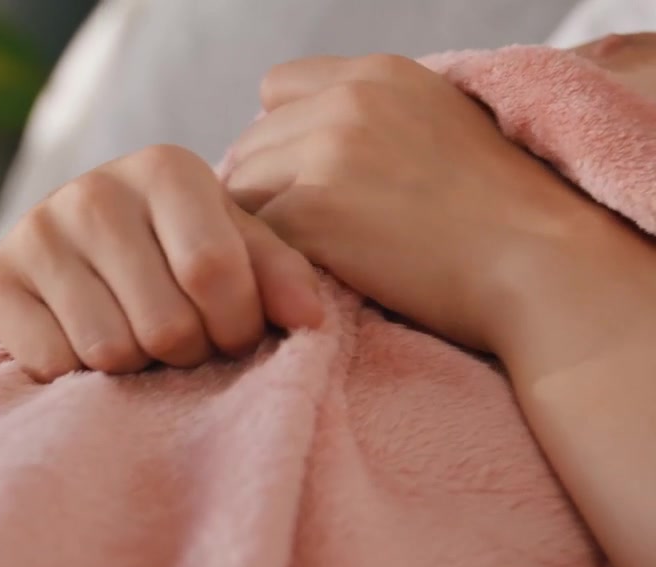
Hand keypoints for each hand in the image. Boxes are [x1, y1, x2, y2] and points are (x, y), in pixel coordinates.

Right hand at [0, 144, 323, 381]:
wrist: (65, 259)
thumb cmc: (169, 255)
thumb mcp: (233, 248)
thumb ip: (279, 275)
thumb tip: (308, 319)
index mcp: (165, 168)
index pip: (213, 271)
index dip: (237, 326)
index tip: (238, 336)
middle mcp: (95, 189)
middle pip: (165, 323)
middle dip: (189, 354)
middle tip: (184, 346)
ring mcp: (37, 230)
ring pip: (111, 351)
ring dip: (135, 369)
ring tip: (138, 345)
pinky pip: (56, 364)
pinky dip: (79, 377)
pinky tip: (85, 346)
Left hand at [225, 54, 614, 352]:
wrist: (539, 265)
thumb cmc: (498, 213)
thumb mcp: (439, 124)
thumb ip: (371, 117)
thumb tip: (295, 139)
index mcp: (377, 73)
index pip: (276, 88)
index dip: (282, 136)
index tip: (306, 179)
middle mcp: (346, 101)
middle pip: (250, 144)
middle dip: (267, 187)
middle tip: (304, 234)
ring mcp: (324, 153)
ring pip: (241, 190)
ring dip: (263, 226)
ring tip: (305, 258)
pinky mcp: (311, 211)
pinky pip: (255, 235)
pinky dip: (272, 261)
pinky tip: (307, 278)